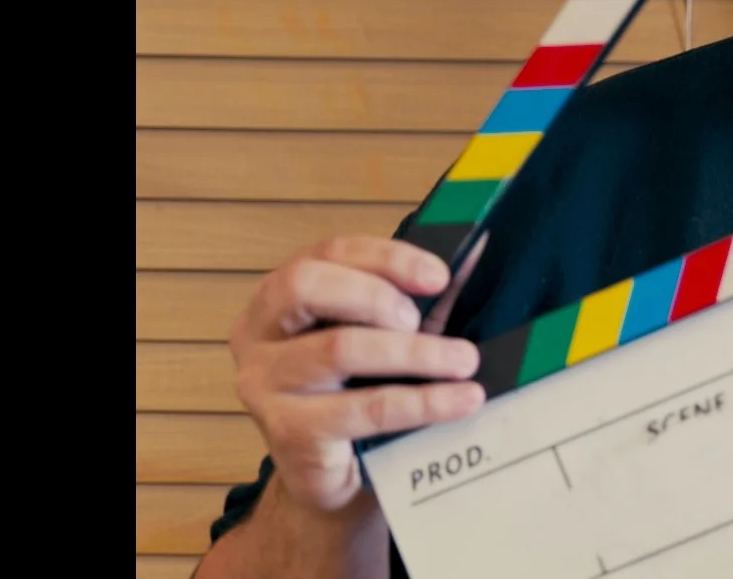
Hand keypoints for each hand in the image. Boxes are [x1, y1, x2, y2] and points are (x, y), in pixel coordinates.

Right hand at [227, 233, 490, 512]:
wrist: (338, 480)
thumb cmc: (359, 395)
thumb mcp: (388, 337)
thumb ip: (421, 297)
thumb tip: (474, 252)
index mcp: (279, 298)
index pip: (328, 253)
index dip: (387, 257)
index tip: (439, 275)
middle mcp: (258, 336)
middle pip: (307, 287)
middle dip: (377, 294)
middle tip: (422, 320)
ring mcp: (266, 386)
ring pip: (339, 349)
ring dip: (413, 351)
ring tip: (464, 360)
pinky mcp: (290, 433)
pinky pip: (364, 408)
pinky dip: (422, 401)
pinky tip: (461, 400)